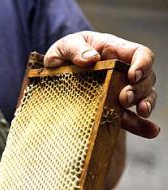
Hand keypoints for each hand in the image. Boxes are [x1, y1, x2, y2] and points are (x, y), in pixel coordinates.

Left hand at [45, 31, 159, 138]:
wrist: (49, 79)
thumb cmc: (61, 57)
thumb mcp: (63, 47)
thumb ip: (75, 48)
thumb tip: (91, 58)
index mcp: (114, 52)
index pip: (140, 53)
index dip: (143, 64)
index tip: (133, 75)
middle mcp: (122, 72)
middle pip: (146, 77)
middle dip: (140, 89)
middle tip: (124, 98)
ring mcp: (119, 92)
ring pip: (145, 96)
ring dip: (146, 104)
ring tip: (140, 112)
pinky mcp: (113, 111)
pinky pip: (131, 119)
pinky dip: (142, 126)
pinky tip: (151, 131)